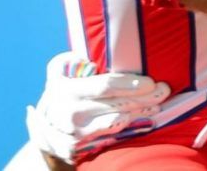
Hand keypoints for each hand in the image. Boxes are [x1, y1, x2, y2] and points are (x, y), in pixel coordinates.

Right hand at [25, 52, 169, 162]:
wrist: (43, 130)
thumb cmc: (59, 92)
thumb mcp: (57, 71)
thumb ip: (70, 60)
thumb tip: (87, 57)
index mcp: (67, 89)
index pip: (105, 85)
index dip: (130, 83)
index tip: (150, 81)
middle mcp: (70, 112)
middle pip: (116, 103)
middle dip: (143, 97)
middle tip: (164, 90)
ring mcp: (75, 133)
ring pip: (116, 120)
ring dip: (140, 112)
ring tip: (157, 104)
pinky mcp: (79, 149)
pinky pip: (109, 136)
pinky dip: (127, 127)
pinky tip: (140, 120)